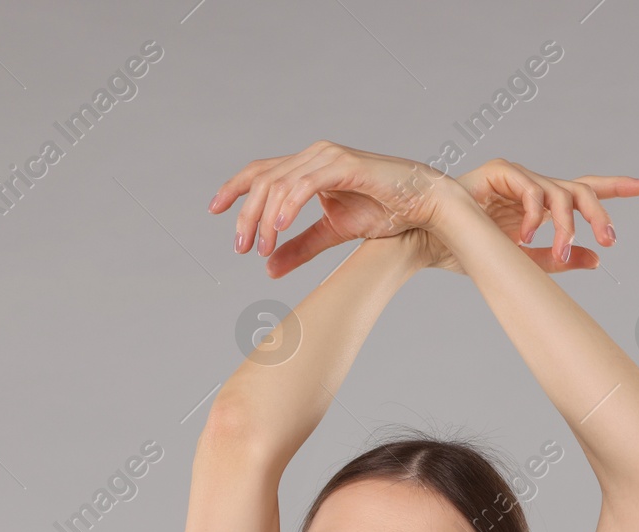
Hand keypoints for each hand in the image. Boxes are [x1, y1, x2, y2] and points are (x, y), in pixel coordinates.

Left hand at [207, 140, 462, 277]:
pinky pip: (305, 183)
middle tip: (241, 248)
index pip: (261, 171)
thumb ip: (300, 248)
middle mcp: (315, 156)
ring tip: (261, 247)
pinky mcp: (346, 165)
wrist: (425, 205)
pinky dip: (287, 204)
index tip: (213, 210)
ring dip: (264, 217)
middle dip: (245, 214)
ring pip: (279, 182)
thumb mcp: (333, 234)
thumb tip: (267, 268)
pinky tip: (278, 227)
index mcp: (308, 167)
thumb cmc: (385, 211)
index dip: (234, 188)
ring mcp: (329, 157)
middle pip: (263, 179)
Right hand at [403, 159, 638, 273]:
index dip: (615, 187)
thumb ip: (559, 259)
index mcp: (537, 204)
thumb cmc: (467, 250)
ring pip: (560, 193)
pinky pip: (531, 191)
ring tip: (557, 251)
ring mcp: (517, 177)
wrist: (428, 242)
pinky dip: (534, 216)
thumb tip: (597, 258)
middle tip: (609, 237)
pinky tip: (524, 237)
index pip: (582, 189)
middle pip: (579, 189)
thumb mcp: (523, 261)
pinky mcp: (501, 172)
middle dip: (599, 213)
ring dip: (564, 225)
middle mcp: (532, 186)